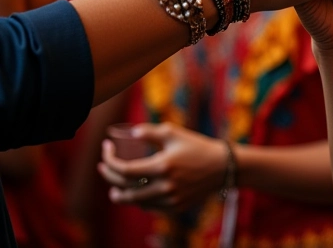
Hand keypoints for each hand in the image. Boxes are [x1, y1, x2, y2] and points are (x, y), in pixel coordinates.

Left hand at [98, 123, 226, 212]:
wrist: (222, 166)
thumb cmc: (197, 145)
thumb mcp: (174, 133)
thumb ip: (150, 132)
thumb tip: (129, 134)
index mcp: (163, 165)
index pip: (125, 170)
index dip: (110, 161)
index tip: (105, 149)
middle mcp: (164, 186)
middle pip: (125, 189)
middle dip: (109, 177)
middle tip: (103, 167)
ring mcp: (169, 199)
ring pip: (135, 202)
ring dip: (120, 193)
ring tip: (115, 186)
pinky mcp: (175, 207)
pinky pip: (149, 208)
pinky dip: (138, 200)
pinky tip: (136, 191)